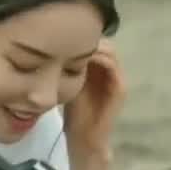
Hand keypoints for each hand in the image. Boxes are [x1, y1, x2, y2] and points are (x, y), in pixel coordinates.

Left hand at [63, 38, 126, 153]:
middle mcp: (111, 70)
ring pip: (109, 51)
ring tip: (73, 44)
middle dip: (87, 36)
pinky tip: (81, 57)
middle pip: (103, 42)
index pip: (95, 41)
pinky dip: (98, 58)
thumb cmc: (73, 112)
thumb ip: (65, 65)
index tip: (62, 32)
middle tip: (66, 35)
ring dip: (92, 45)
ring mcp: (117, 78)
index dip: (80, 34)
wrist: (84, 138)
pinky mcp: (120, 88)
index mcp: (100, 67)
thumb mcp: (67, 83)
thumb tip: (50, 46)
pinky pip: (111, 65)